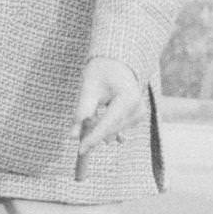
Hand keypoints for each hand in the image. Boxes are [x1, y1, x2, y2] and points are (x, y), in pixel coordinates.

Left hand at [73, 57, 143, 172]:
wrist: (117, 64)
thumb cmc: (101, 72)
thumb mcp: (89, 88)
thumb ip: (82, 110)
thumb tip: (72, 136)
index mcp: (128, 98)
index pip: (108, 123)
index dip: (93, 138)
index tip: (80, 150)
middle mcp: (138, 107)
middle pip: (112, 129)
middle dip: (93, 134)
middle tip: (77, 135)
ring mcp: (140, 113)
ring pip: (114, 130)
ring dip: (99, 129)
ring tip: (91, 112)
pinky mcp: (137, 117)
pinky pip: (119, 128)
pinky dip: (106, 128)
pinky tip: (98, 135)